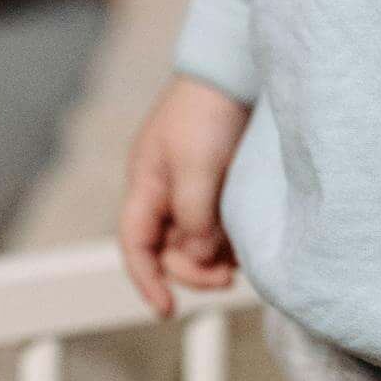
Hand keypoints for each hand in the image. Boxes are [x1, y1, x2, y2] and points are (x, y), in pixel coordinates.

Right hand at [119, 75, 251, 316]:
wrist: (233, 69)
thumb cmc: (207, 113)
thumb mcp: (196, 168)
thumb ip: (194, 217)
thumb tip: (202, 255)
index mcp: (145, 186)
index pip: (135, 246)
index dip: (146, 281)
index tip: (167, 311)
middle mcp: (163, 191)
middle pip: (168, 250)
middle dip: (193, 270)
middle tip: (227, 277)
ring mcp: (189, 187)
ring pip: (194, 241)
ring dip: (213, 256)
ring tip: (240, 259)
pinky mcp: (216, 181)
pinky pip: (215, 224)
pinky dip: (227, 238)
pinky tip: (245, 238)